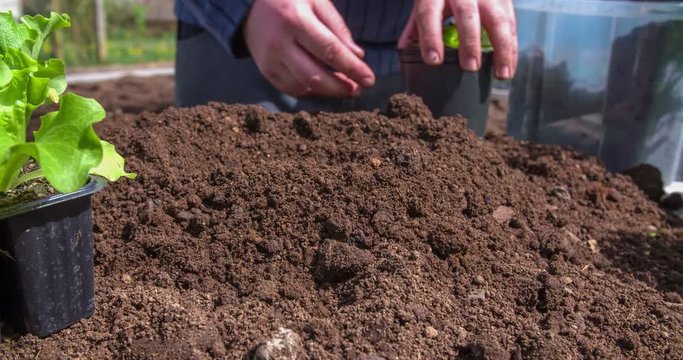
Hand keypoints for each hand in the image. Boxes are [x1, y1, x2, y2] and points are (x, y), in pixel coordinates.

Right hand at [243, 0, 375, 97]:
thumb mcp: (316, 0)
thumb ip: (337, 27)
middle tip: (358, 89)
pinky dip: (311, 92)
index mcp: (296, 21)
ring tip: (344, 87)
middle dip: (341, 87)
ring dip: (328, 91)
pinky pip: (292, 89)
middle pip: (316, 76)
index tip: (369, 79)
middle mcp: (280, 44)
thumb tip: (358, 56)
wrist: (248, 5)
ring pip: (304, 86)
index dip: (352, 68)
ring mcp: (270, 60)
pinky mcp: (265, 71)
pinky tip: (324, 87)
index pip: (330, 51)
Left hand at [398, 0, 517, 79]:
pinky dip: (512, 48)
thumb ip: (415, 28)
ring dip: (502, 48)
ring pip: (497, 19)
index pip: (430, 14)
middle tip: (470, 67)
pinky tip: (509, 68)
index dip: (431, 37)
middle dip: (469, 41)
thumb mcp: (425, 4)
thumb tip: (404, 55)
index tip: (434, 61)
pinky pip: (511, 24)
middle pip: (466, 14)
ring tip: (500, 74)